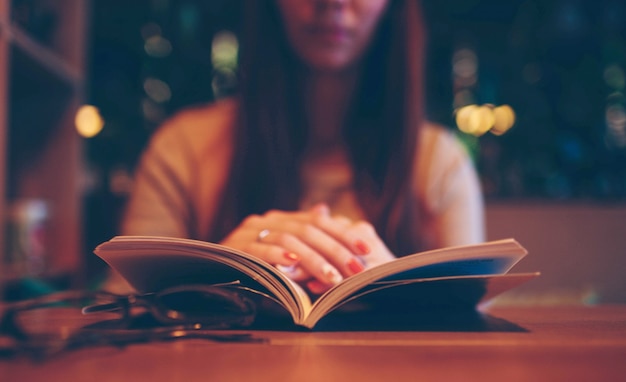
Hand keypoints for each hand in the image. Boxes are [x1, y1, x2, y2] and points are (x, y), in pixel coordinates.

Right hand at [220, 203, 394, 293]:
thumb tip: (325, 210)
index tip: (366, 250)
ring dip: (313, 259)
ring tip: (332, 278)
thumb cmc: (258, 267)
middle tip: (356, 269)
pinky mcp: (236, 248)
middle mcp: (267, 220)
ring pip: (289, 239)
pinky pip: (260, 250)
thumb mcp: (289, 254)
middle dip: (335, 250)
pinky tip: (294, 265)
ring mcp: (249, 232)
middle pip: (308, 230)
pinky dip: (278, 256)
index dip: (344, 234)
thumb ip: (306, 235)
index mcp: (282, 218)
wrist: (213, 273)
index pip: (319, 221)